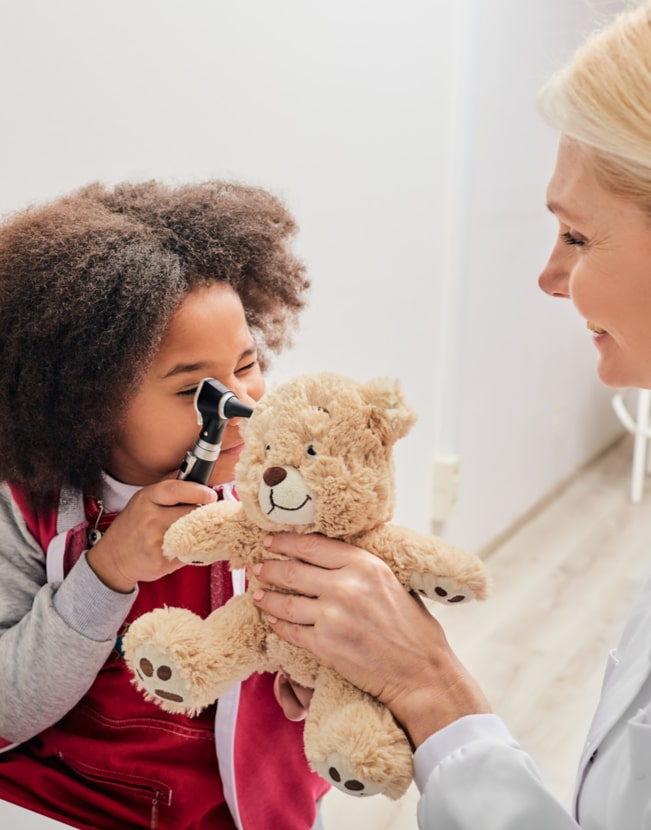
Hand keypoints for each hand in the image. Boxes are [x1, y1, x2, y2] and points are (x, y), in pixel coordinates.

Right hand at [86, 480, 217, 592]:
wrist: (113, 558)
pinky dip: (195, 549)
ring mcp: (156, 540)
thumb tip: (193, 471)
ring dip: (202, 531)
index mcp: (147, 498)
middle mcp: (151, 518)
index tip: (211, 495)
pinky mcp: (163, 560)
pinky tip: (189, 546)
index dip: (199, 491)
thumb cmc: (134, 526)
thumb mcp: (144, 500)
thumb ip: (168, 488)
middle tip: (206, 516)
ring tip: (198, 531)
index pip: (177, 490)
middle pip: (191, 512)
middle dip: (203, 513)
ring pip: (194, 532)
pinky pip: (190, 551)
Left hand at [253, 533, 490, 746]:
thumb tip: (331, 559)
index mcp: (365, 565)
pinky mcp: (324, 645)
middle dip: (270, 568)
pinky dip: (278, 625)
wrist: (421, 672)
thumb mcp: (392, 582)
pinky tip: (272, 620)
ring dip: (267, 597)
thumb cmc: (413, 629)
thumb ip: (362, 569)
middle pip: (293, 571)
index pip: (312, 546)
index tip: (271, 540)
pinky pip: (291, 631)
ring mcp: (332, 617)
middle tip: (258, 567)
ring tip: (257, 593)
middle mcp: (345, 586)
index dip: (286, 542)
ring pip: (285, 602)